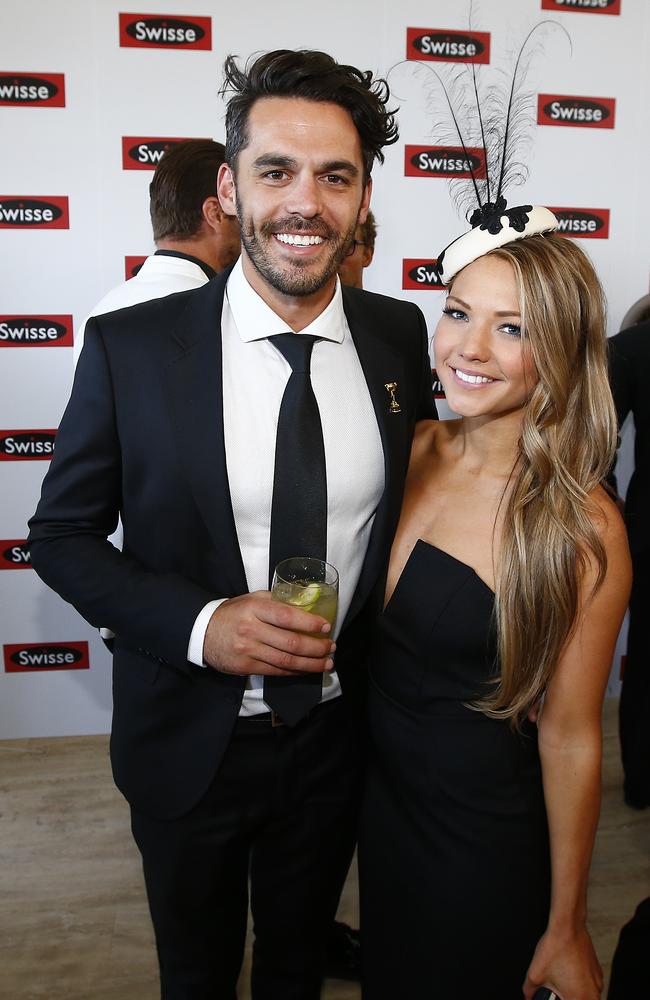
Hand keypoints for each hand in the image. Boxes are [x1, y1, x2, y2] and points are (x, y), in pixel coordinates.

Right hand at [203, 591, 334, 675]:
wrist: (202, 632)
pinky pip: (276, 671)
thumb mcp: (251, 599)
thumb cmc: (232, 613)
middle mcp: (252, 629)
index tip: (326, 626)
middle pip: (291, 642)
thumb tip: (304, 604)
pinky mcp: (246, 666)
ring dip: (311, 664)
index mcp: (255, 608)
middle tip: (331, 647)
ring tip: (326, 662)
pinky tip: (307, 669)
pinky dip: (295, 672)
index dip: (309, 623)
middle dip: (316, 648)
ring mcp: (248, 650)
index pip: (288, 616)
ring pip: (286, 660)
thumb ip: (276, 601)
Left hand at [523, 925, 602, 999]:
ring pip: (586, 996)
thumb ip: (530, 991)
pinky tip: (568, 973)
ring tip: (562, 981)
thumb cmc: (556, 948)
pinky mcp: (598, 972)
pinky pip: (590, 985)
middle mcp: (593, 993)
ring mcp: (598, 982)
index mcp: (579, 998)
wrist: (568, 927)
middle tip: (557, 990)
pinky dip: (580, 984)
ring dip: (575, 994)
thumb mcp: (535, 974)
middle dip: (566, 997)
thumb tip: (529, 997)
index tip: (553, 996)